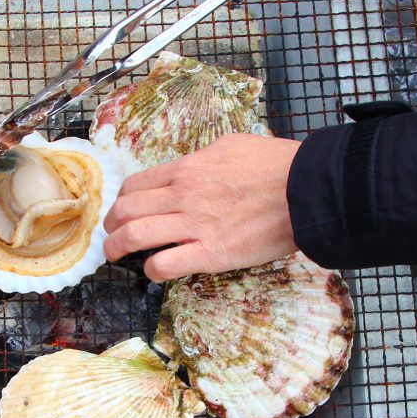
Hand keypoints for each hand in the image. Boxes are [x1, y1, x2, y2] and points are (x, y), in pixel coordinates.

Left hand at [103, 134, 300, 280]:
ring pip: (134, 236)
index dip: (120, 199)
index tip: (120, 209)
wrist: (306, 189)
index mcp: (188, 168)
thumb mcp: (233, 146)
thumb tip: (194, 167)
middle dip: (111, 225)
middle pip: (126, 210)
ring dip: (117, 248)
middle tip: (110, 235)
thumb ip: (205, 159)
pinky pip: (165, 264)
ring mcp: (195, 225)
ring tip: (114, 256)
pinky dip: (152, 270)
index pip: (136, 184)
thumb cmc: (277, 165)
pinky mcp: (211, 253)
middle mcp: (183, 195)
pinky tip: (155, 271)